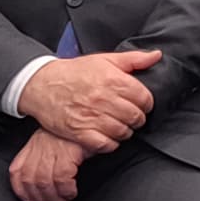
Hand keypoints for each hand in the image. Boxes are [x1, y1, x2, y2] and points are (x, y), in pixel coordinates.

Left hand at [10, 132, 85, 200]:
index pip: (17, 169)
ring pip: (44, 182)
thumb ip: (45, 154)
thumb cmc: (77, 131)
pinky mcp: (68, 152)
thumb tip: (41, 181)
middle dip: (40, 199)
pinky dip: (66, 191)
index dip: (20, 189)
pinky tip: (71, 193)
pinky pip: (62, 179)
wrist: (92, 117)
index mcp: (34, 143)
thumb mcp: (55, 138)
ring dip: (53, 199)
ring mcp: (53, 149)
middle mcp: (40, 146)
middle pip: (30, 180)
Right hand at [21, 49, 165, 152]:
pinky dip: (110, 144)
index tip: (142, 105)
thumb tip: (156, 56)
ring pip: (122, 132)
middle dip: (138, 119)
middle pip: (135, 117)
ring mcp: (91, 117)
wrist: (42, 84)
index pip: (144, 98)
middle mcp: (104, 99)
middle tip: (133, 118)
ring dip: (125, 132)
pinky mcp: (79, 132)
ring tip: (121, 127)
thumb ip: (134, 59)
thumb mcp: (105, 59)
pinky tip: (109, 138)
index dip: (147, 104)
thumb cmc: (75, 71)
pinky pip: (104, 144)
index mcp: (113, 80)